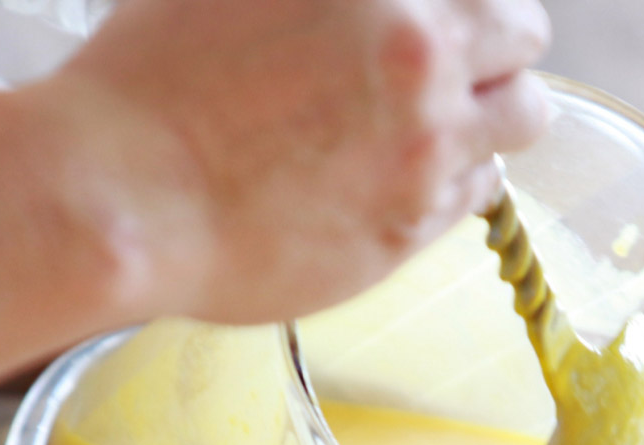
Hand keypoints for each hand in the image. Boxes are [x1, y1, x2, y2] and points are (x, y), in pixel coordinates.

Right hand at [47, 0, 551, 323]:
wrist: (120, 196)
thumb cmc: (152, 77)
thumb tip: (370, 4)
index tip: (438, 13)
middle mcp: (424, 56)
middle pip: (523, 32)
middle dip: (494, 38)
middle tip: (453, 55)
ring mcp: (426, 146)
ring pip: (522, 117)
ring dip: (491, 109)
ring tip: (437, 118)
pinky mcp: (413, 224)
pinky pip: (479, 190)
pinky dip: (454, 176)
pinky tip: (400, 172)